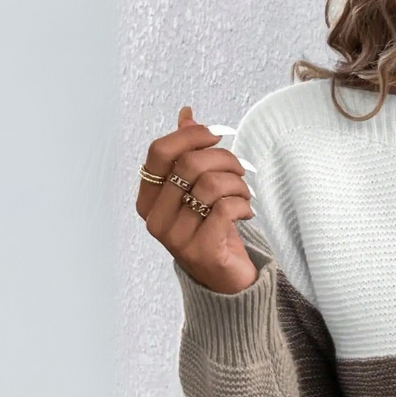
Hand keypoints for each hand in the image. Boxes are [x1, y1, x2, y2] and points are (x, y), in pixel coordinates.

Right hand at [136, 105, 257, 293]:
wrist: (226, 282)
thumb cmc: (212, 231)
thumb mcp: (196, 192)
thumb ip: (187, 154)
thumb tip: (187, 114)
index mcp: (147, 199)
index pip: (160, 152)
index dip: (192, 136)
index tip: (220, 134)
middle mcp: (155, 219)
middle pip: (189, 165)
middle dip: (224, 159)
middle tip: (242, 169)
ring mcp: (176, 238)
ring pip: (210, 185)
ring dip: (237, 184)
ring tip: (245, 194)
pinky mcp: (201, 251)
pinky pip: (224, 209)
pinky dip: (243, 204)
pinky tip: (247, 211)